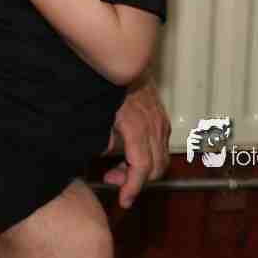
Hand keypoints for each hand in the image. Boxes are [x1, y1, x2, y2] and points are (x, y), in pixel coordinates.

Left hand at [102, 78, 169, 207]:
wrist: (120, 56)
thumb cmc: (103, 83)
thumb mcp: (96, 113)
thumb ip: (101, 137)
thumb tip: (107, 153)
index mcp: (137, 126)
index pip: (142, 167)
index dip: (133, 187)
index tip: (124, 201)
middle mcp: (153, 125)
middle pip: (155, 167)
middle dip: (135, 180)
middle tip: (112, 178)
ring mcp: (160, 119)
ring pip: (161, 156)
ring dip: (142, 168)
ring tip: (118, 165)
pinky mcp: (160, 114)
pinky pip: (161, 142)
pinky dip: (150, 153)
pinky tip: (130, 149)